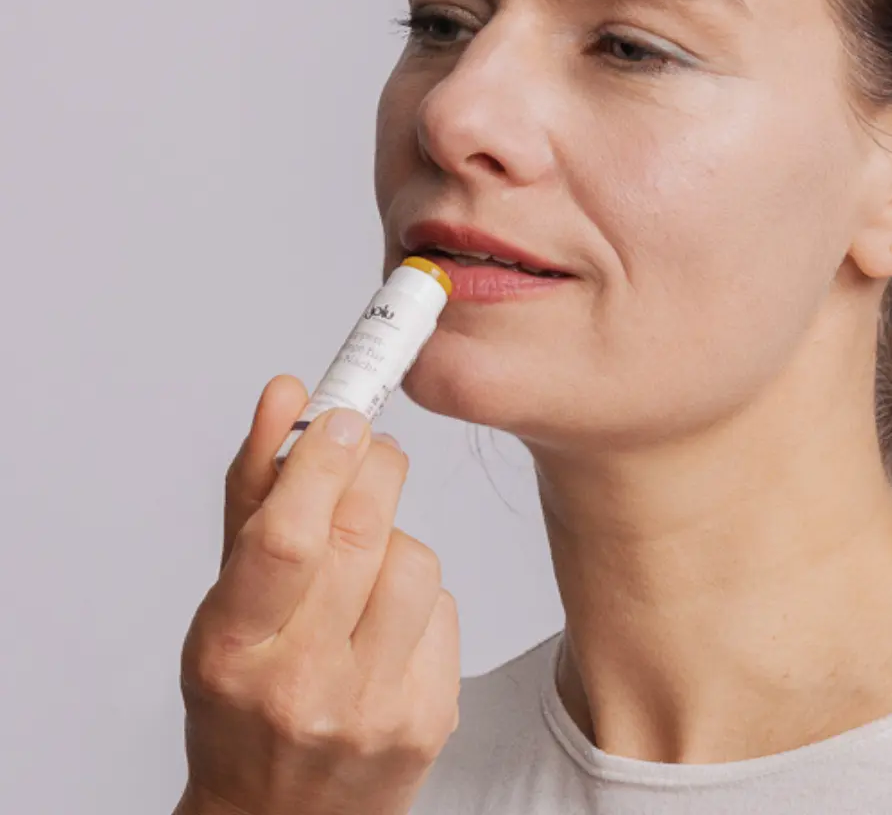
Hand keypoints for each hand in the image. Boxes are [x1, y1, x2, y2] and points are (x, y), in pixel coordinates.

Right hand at [176, 375, 459, 814]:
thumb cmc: (244, 697)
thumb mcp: (225, 601)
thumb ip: (255, 490)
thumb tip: (286, 393)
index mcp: (232, 650)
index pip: (286, 535)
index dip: (322, 460)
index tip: (342, 413)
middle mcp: (301, 685)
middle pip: (364, 533)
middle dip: (374, 466)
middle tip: (368, 446)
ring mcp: (371, 708)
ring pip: (416, 560)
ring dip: (394, 537)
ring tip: (366, 561)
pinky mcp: (427, 720)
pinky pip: (445, 607)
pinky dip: (420, 596)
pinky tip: (388, 621)